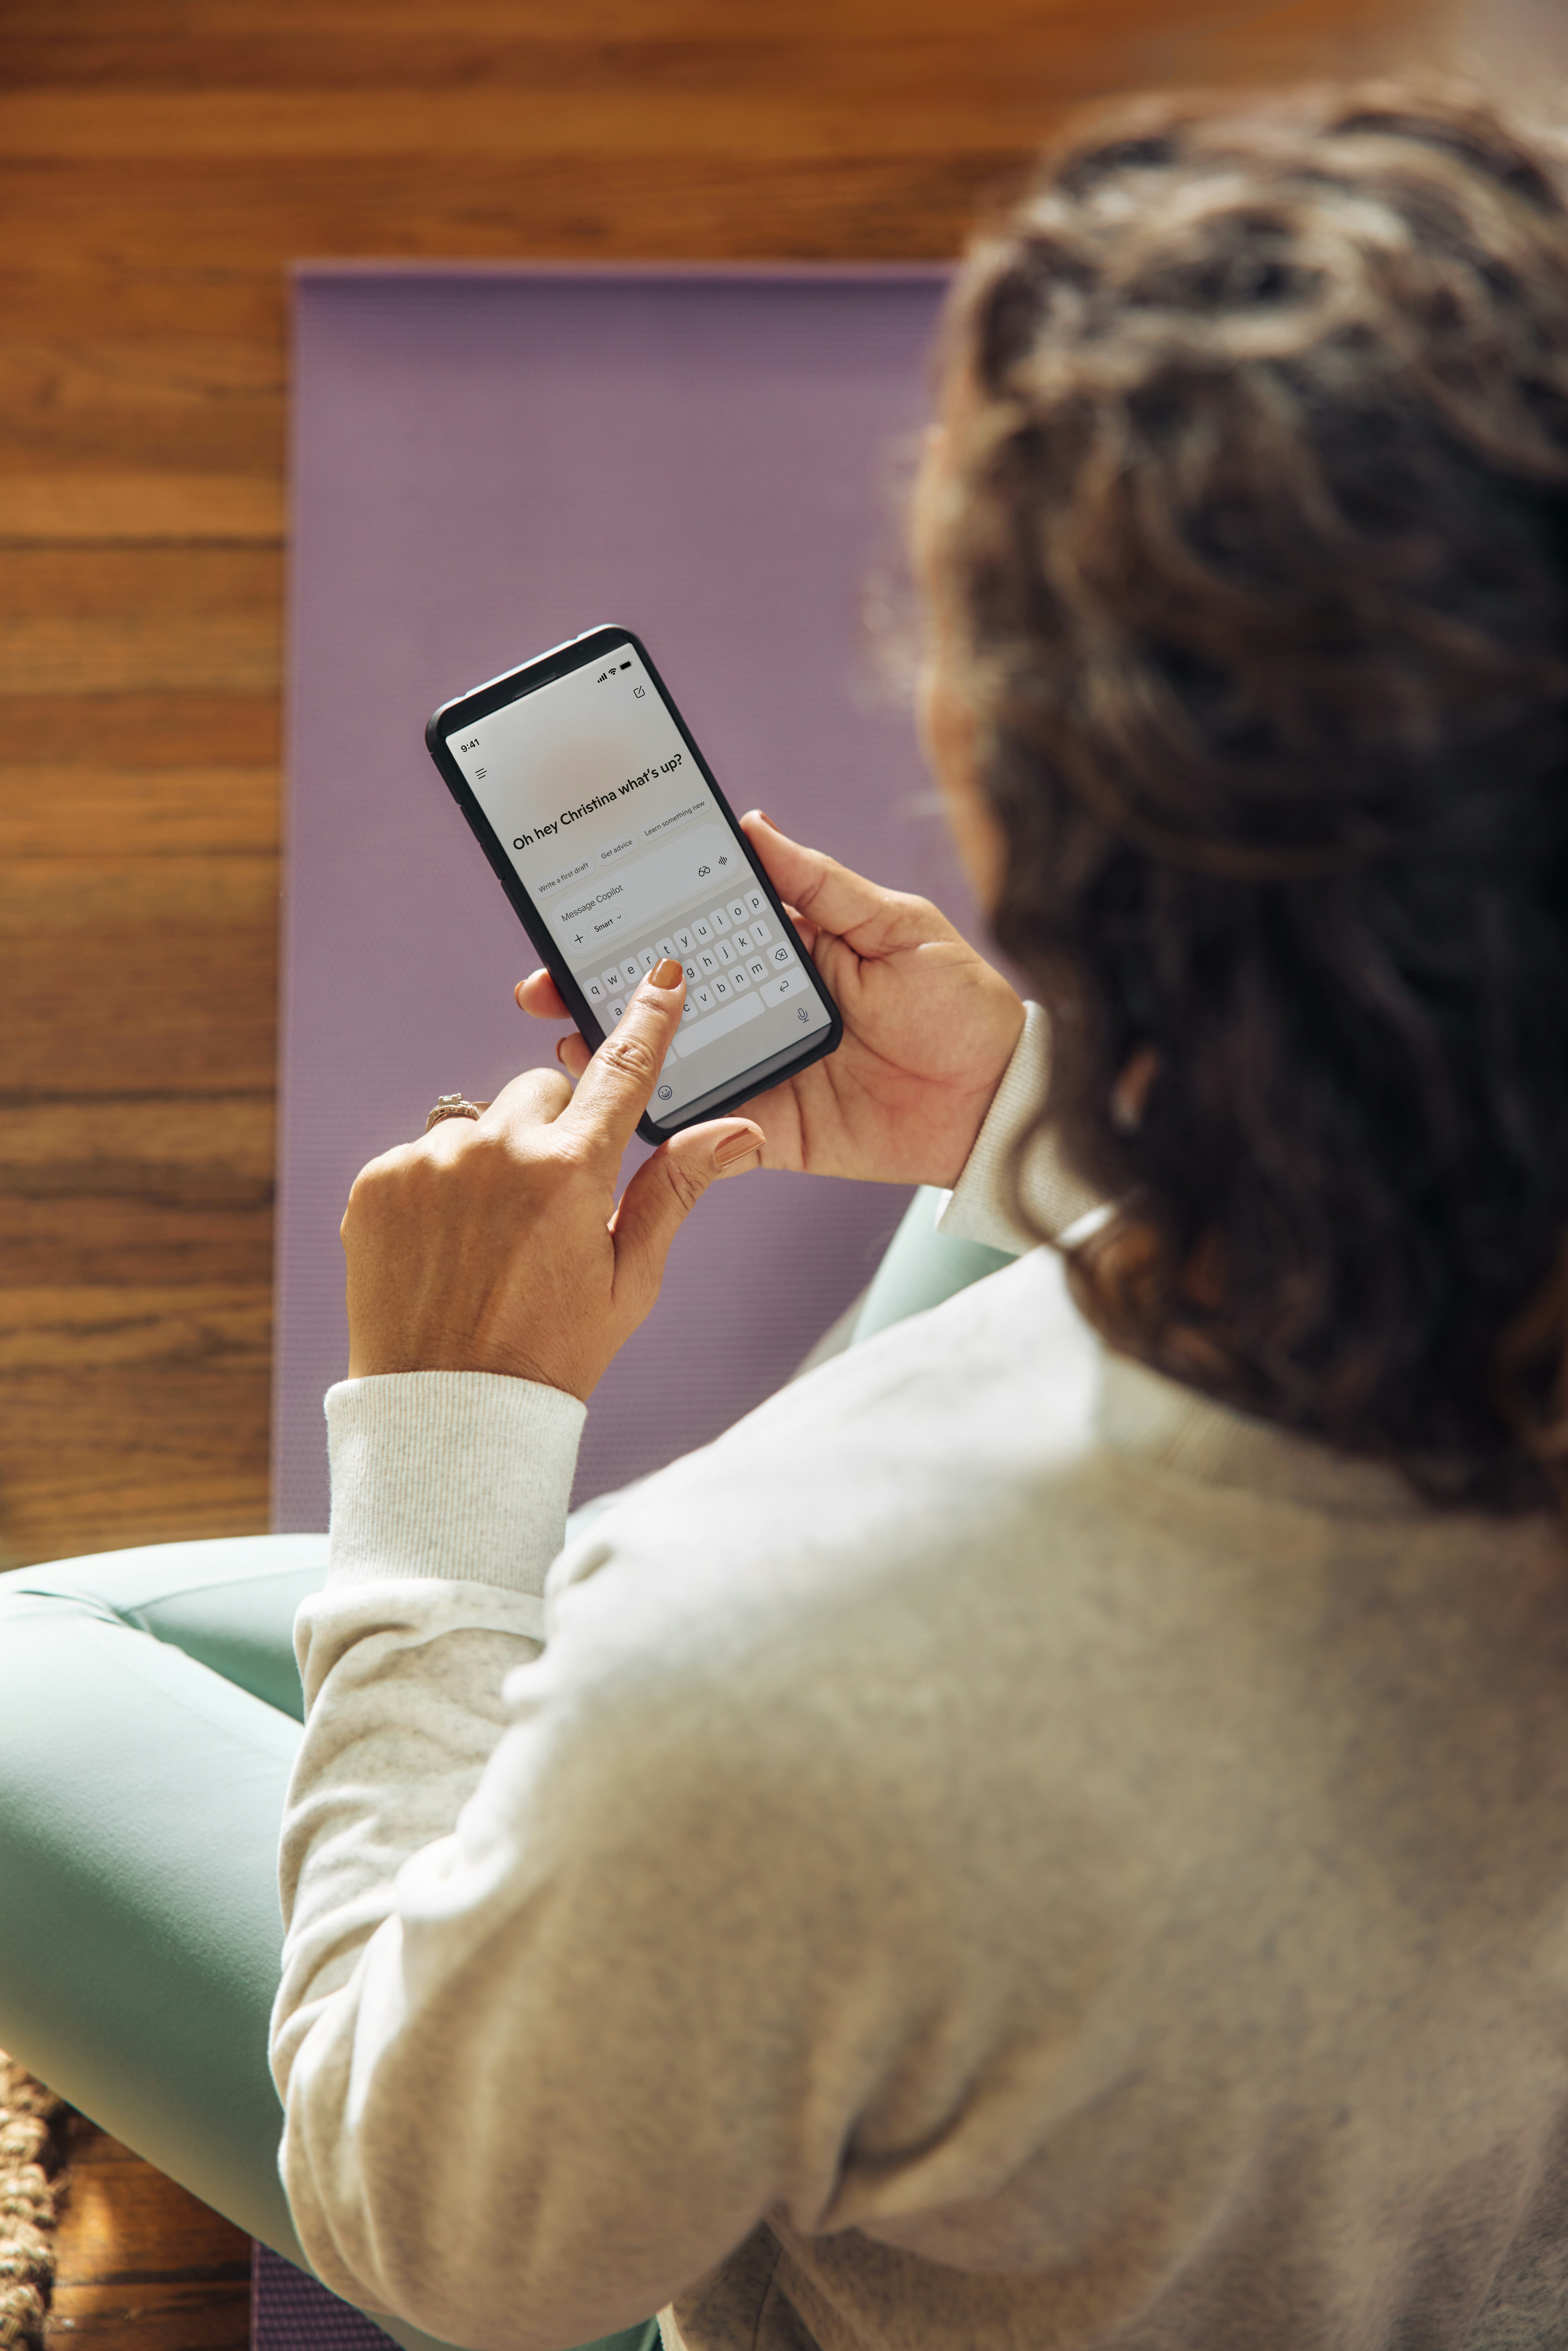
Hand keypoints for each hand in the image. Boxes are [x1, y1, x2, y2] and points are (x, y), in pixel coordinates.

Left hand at [342, 961, 762, 1397]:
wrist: (449, 1411)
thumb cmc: (552, 1351)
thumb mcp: (631, 1277)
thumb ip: (677, 1189)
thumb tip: (742, 1130)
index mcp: (569, 1171)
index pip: (621, 1073)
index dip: (646, 1023)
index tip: (661, 981)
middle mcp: (496, 1150)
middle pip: (537, 1094)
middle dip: (551, 1131)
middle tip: (550, 1206)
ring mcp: (428, 1163)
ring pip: (476, 1126)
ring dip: (489, 1163)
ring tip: (488, 1241)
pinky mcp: (377, 1182)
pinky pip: (420, 1158)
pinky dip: (436, 1191)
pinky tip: (444, 1247)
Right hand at [517, 815, 1024, 1189]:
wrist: (999, 1098)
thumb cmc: (961, 1002)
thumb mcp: (896, 926)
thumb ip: (820, 885)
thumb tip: (753, 827)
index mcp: (787, 951)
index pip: (699, 929)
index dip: (642, 920)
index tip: (582, 908)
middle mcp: (761, 1009)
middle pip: (667, 997)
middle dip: (600, 986)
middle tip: (542, 980)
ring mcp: (760, 1070)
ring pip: (670, 1060)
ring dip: (617, 1049)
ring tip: (566, 1036)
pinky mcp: (769, 1128)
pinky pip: (705, 1124)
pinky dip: (661, 1116)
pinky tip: (619, 1100)